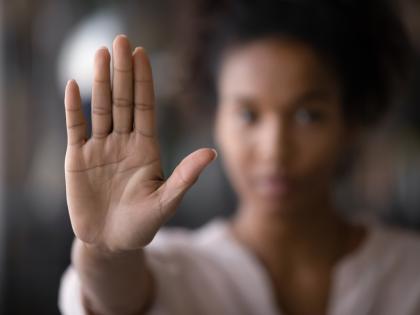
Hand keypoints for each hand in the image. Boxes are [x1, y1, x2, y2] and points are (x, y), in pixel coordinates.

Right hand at [64, 35, 215, 251]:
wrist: (111, 242)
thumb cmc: (142, 225)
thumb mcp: (166, 201)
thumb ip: (186, 176)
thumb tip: (212, 152)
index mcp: (146, 148)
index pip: (145, 107)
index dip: (144, 81)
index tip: (143, 54)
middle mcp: (124, 142)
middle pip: (123, 100)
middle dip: (123, 71)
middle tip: (121, 40)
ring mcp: (100, 148)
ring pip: (100, 108)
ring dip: (99, 81)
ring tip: (100, 53)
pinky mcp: (78, 159)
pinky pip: (75, 128)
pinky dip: (73, 107)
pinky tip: (73, 85)